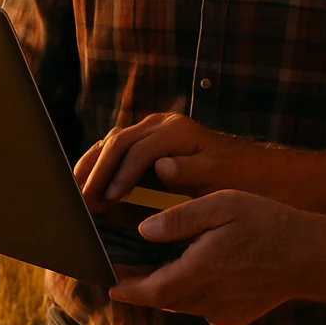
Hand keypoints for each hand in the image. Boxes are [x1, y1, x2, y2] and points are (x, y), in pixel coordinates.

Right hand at [74, 113, 247, 212]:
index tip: (107, 200)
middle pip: (119, 141)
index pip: (139, 150)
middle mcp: (161, 124)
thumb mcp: (218, 177)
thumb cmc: (235, 177)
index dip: (121, 175)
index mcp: (177, 131)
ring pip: (113, 141)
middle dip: (98, 171)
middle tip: (81, 200)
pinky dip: (99, 162)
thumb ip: (191, 171)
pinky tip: (87, 180)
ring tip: (75, 191)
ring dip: (93, 165)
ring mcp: (152, 129)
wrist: (250, 168)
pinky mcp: (147, 139)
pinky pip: (117, 146)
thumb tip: (160, 167)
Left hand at [108, 190, 325, 324]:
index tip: (109, 284)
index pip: (151, 290)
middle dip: (144, 285)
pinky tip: (206, 272)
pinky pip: (205, 309)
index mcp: (201, 270)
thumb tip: (144, 230)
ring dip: (170, 288)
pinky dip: (197, 294)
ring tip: (161, 266)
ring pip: (184, 303)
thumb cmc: (267, 222)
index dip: (127, 289)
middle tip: (127, 268)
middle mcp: (209, 299)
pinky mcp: (236, 319)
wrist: (310, 256)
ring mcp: (223, 313)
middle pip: (164, 298)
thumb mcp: (222, 204)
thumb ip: (181, 218)